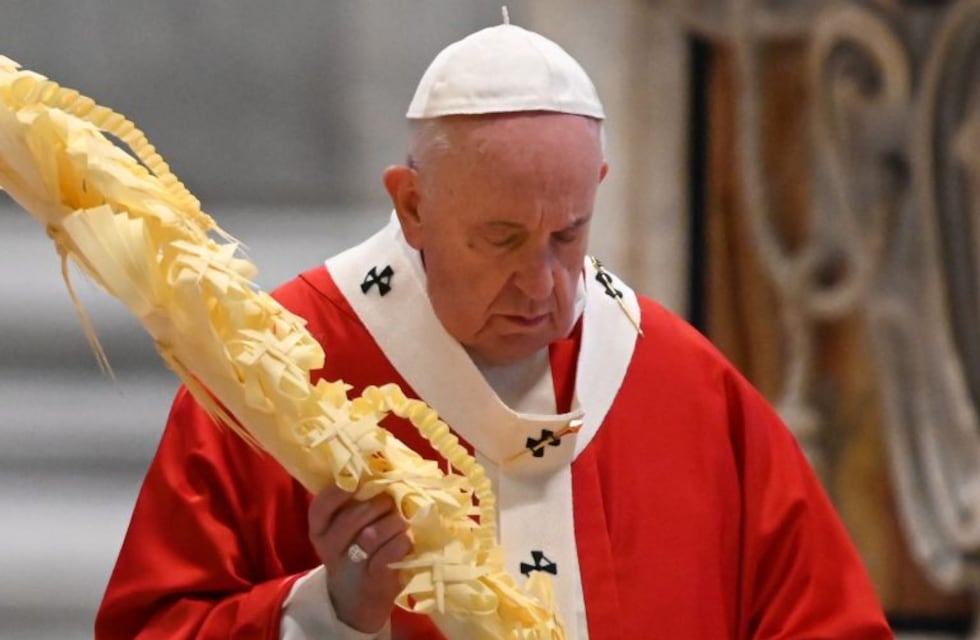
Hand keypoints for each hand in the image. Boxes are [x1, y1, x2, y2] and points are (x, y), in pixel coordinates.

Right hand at [307, 484, 411, 632]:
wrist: (359, 597)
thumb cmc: (357, 547)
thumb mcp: (347, 525)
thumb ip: (358, 500)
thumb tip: (384, 469)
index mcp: (320, 528)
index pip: (321, 506)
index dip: (338, 492)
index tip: (357, 482)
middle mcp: (330, 547)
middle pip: (353, 518)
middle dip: (379, 504)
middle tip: (392, 501)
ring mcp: (351, 566)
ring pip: (372, 534)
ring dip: (394, 522)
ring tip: (403, 521)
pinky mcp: (374, 582)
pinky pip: (388, 555)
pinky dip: (401, 543)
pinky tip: (406, 540)